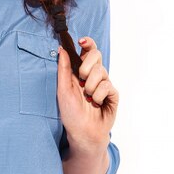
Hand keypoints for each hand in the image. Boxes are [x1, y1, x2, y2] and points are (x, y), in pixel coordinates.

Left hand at [57, 36, 118, 151]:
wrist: (83, 133)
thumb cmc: (71, 113)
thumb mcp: (63, 90)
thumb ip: (63, 69)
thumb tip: (61, 48)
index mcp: (80, 72)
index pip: (87, 51)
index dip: (87, 43)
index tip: (81, 41)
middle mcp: (93, 75)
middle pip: (96, 55)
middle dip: (86, 65)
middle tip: (80, 80)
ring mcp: (104, 84)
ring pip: (101, 71)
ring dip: (90, 85)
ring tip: (87, 98)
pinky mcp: (112, 94)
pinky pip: (107, 85)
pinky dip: (98, 95)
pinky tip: (96, 103)